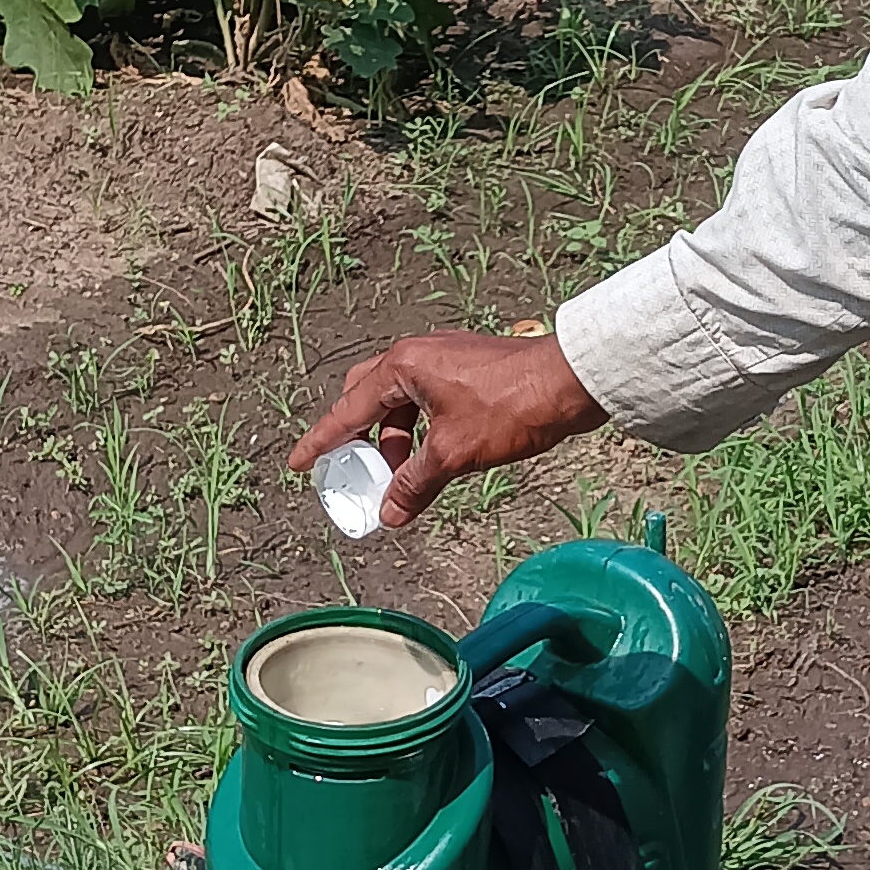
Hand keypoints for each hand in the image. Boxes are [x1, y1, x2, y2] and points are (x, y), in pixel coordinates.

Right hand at [289, 327, 603, 529]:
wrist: (571, 381)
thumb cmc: (510, 406)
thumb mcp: (454, 453)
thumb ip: (415, 484)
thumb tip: (390, 514)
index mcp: (403, 366)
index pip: (348, 409)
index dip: (322, 441)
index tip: (298, 463)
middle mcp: (418, 355)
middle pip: (368, 396)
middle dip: (359, 436)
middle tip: (359, 471)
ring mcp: (445, 360)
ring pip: (401, 402)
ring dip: (396, 440)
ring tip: (405, 477)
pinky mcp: (468, 371)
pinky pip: (427, 402)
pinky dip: (421, 432)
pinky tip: (434, 460)